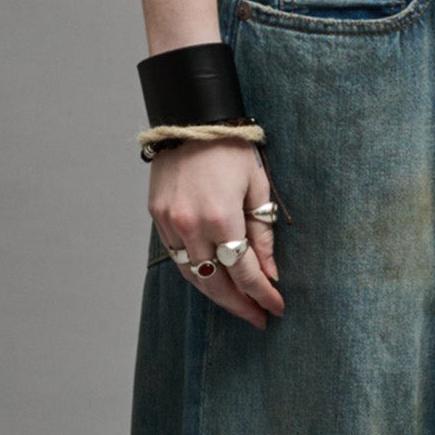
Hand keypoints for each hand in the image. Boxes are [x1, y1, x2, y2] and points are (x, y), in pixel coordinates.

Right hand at [149, 138, 284, 328]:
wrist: (190, 116)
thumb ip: (262, 235)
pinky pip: (177, 256)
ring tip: (237, 304)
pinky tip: (213, 279)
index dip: (263, 295)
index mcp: (222, 218)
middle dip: (239, 305)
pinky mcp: (157, 216)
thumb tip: (269, 274)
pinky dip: (197, 271)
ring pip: (193, 275)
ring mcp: (171, 222)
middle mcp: (192, 225)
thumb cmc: (231, 148)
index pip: (246, 273)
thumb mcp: (258, 187)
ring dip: (216, 295)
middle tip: (258, 318)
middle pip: (217, 283)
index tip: (277, 308)